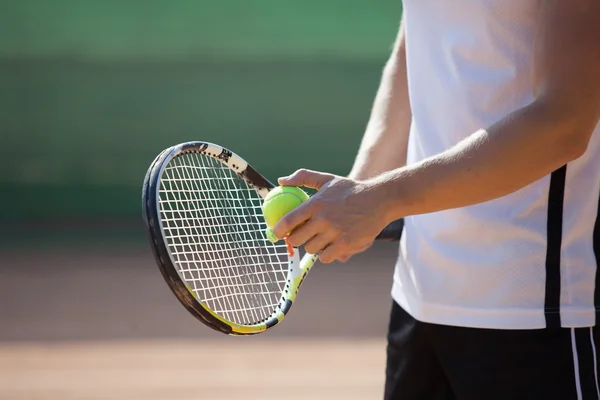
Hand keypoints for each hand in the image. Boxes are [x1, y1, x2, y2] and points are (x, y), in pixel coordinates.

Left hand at [272, 169, 390, 263]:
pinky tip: (330, 246)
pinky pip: (326, 257)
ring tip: (319, 239)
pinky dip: (326, 254)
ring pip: (311, 249)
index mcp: (316, 203)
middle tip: (299, 237)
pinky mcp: (346, 244)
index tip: (276, 234)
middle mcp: (323, 219)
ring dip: (313, 246)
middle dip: (295, 240)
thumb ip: (303, 177)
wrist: (379, 200)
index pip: (289, 220)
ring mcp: (335, 233)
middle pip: (297, 239)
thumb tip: (281, 181)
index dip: (278, 230)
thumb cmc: (350, 189)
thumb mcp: (327, 179)